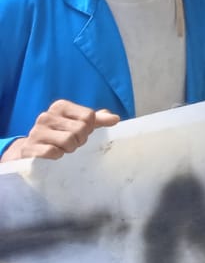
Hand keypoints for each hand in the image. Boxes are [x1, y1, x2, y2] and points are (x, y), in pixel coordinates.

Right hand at [1, 101, 118, 161]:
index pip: (89, 116)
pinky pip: (52, 152)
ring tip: (64, 148)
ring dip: (70, 149)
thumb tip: (115, 119)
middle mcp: (47, 116)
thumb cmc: (60, 133)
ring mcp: (36, 131)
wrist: (31, 149)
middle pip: (80, 129)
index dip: (90, 128)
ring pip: (68, 141)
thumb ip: (98, 119)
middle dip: (80, 140)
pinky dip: (57, 156)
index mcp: (60, 106)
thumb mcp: (79, 123)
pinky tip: (54, 154)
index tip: (82, 133)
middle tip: (73, 143)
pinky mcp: (29, 147)